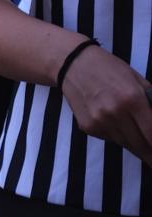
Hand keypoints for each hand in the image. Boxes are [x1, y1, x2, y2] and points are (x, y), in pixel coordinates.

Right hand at [60, 45, 151, 165]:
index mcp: (132, 99)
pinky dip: (116, 136)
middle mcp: (115, 113)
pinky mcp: (87, 126)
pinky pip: (109, 138)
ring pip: (125, 144)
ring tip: (137, 139)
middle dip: (149, 152)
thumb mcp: (136, 79)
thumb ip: (151, 101)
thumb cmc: (109, 68)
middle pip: (140, 144)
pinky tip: (114, 123)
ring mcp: (99, 121)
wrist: (72, 64)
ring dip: (134, 144)